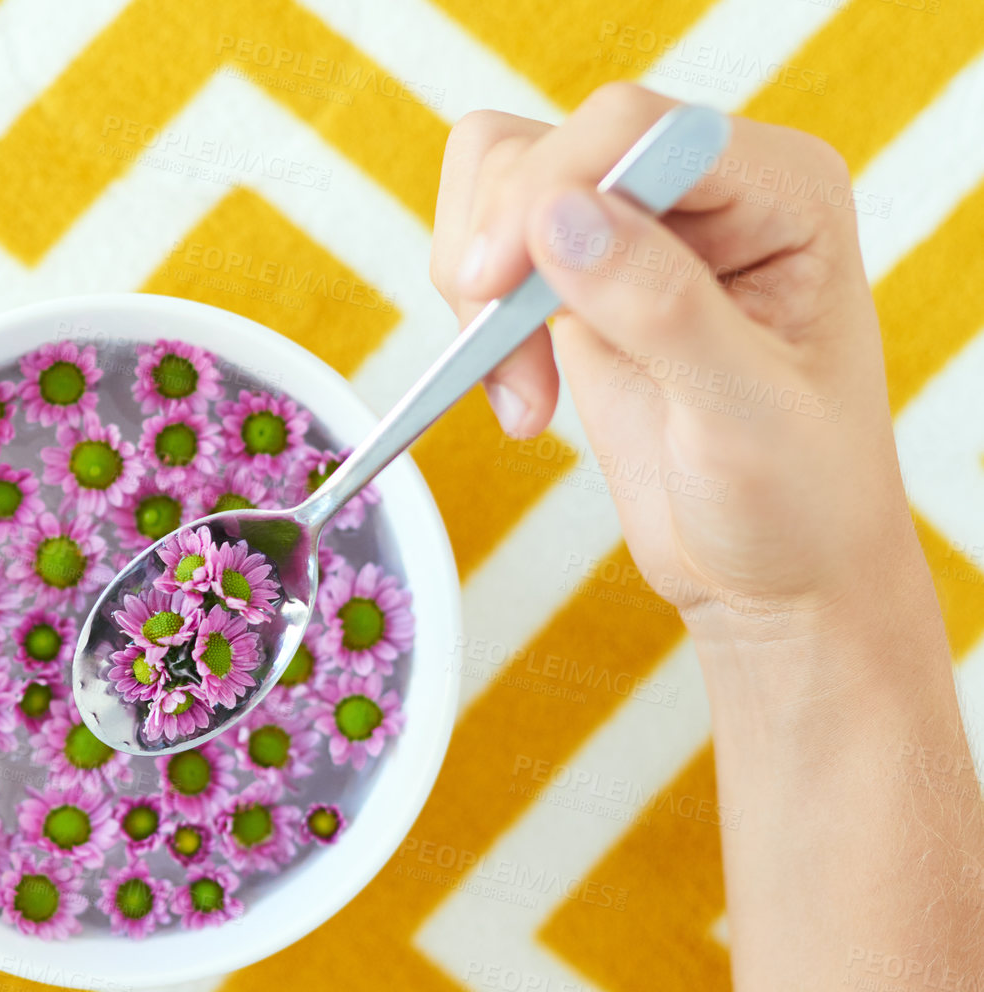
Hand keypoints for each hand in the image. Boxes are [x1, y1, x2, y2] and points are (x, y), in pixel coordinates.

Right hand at [429, 83, 922, 642]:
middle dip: (502, 247)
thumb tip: (559, 220)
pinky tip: (520, 398)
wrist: (771, 578)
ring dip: (479, 288)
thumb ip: (660, 307)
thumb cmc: (797, 502)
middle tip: (495, 343)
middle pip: (547, 148)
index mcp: (781, 193)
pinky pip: (489, 252)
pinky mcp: (582, 283)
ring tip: (521, 390)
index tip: (495, 288)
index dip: (547, 192)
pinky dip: (475, 324)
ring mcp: (637, 234)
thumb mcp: (743, 415)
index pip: (631, 131)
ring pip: (499, 186)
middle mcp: (707, 194)